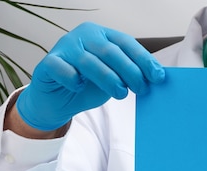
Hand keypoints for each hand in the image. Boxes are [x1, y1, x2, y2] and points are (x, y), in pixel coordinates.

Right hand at [16, 22, 164, 130]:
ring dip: (108, 78)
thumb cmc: (88, 86)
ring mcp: (64, 48)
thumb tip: (156, 79)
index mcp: (101, 35)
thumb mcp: (114, 79)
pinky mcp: (48, 64)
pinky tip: (79, 87)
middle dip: (130, 70)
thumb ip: (129, 75)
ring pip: (88, 61)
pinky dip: (72, 78)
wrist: (58, 100)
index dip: (143, 59)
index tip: (158, 76)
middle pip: (110, 51)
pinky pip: (62, 69)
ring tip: (121, 93)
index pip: (126, 43)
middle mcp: (83, 36)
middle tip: (142, 89)